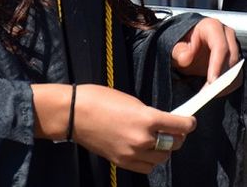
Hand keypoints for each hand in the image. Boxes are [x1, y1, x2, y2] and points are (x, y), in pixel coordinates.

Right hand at [71, 85, 194, 173]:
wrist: (75, 114)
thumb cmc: (100, 99)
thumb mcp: (130, 101)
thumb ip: (149, 114)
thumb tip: (163, 122)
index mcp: (146, 119)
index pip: (179, 126)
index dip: (189, 123)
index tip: (191, 121)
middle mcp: (143, 139)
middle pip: (174, 144)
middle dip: (177, 136)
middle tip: (174, 129)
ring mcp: (133, 154)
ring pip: (162, 158)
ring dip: (164, 149)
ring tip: (158, 139)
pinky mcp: (123, 163)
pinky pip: (147, 167)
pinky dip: (151, 159)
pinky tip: (145, 149)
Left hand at [171, 17, 241, 85]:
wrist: (188, 45)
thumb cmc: (183, 43)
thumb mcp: (175, 46)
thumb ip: (179, 51)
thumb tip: (187, 56)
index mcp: (212, 27)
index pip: (220, 46)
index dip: (217, 64)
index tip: (212, 81)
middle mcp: (226, 35)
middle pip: (231, 58)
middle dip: (221, 77)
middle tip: (209, 92)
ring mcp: (233, 47)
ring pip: (236, 69)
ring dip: (225, 84)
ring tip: (209, 93)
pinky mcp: (234, 60)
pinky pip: (236, 76)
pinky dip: (227, 86)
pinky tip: (214, 91)